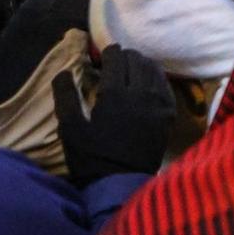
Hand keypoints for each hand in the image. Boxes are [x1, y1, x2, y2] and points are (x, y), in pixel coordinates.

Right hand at [53, 45, 174, 188]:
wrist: (121, 182)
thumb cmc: (91, 156)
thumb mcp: (70, 127)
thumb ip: (66, 96)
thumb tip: (64, 72)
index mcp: (115, 94)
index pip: (116, 58)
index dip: (108, 52)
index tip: (102, 54)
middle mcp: (141, 93)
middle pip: (137, 60)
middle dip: (124, 56)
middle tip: (114, 61)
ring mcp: (159, 103)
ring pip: (154, 69)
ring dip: (141, 64)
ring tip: (130, 69)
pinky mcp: (169, 113)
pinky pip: (165, 85)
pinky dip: (155, 77)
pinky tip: (147, 83)